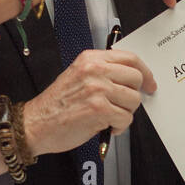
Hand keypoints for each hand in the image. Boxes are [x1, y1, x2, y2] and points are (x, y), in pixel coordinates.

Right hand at [22, 49, 156, 155]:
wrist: (36, 123)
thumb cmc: (57, 104)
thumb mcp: (78, 75)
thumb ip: (102, 71)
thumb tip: (132, 77)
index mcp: (90, 59)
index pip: (130, 58)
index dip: (144, 72)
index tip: (149, 82)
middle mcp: (95, 70)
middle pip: (136, 78)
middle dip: (133, 95)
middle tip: (123, 104)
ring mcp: (98, 89)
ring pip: (134, 100)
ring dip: (125, 112)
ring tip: (109, 117)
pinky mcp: (100, 110)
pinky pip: (126, 118)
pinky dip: (119, 126)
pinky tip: (106, 126)